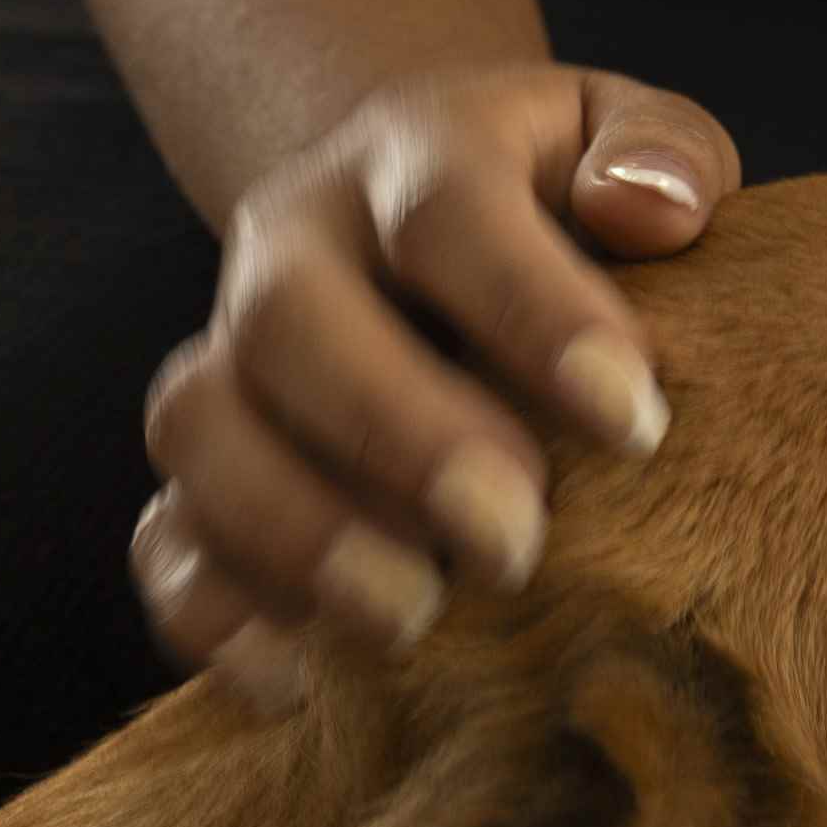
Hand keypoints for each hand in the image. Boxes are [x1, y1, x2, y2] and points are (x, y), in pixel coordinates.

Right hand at [132, 65, 738, 706]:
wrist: (431, 224)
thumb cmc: (569, 203)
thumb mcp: (629, 143)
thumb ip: (664, 154)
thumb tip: (652, 210)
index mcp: (415, 151)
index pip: (448, 210)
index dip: (531, 311)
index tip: (633, 418)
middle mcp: (296, 241)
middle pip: (290, 318)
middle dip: (396, 435)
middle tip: (514, 539)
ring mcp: (233, 350)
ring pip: (199, 425)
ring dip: (294, 530)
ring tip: (412, 617)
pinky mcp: (206, 465)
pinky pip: (163, 536)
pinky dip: (210, 613)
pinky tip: (294, 683)